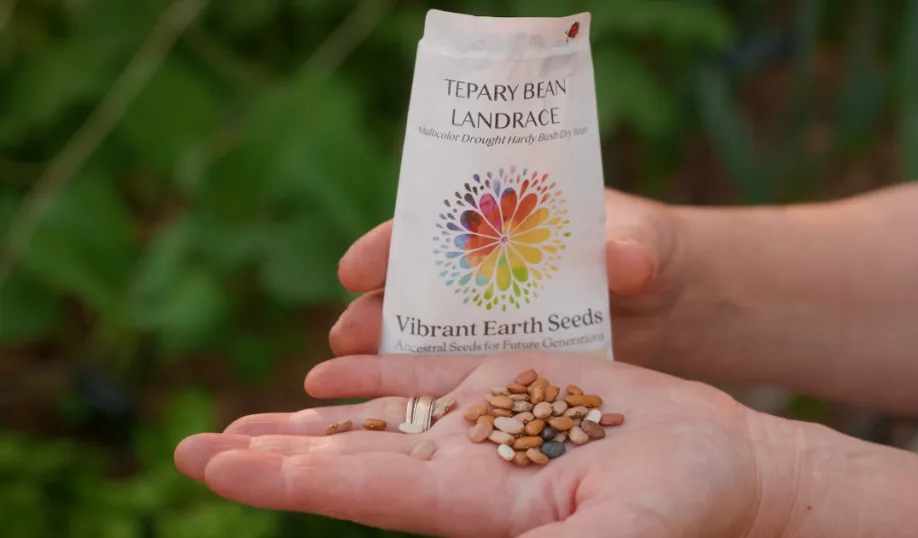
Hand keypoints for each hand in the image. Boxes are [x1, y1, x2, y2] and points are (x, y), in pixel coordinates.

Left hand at [173, 352, 789, 536]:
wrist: (722, 467)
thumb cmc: (682, 508)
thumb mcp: (613, 537)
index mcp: (475, 506)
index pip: (359, 491)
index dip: (285, 478)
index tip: (214, 463)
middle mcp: (465, 470)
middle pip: (347, 461)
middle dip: (269, 458)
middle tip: (188, 451)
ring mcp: (484, 426)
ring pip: (375, 423)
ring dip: (306, 422)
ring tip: (239, 424)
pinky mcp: (513, 384)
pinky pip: (427, 380)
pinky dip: (374, 378)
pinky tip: (326, 376)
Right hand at [331, 189, 687, 367]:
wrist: (676, 303)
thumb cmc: (652, 252)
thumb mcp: (645, 242)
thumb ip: (635, 249)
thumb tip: (625, 259)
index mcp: (501, 221)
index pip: (431, 228)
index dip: (389, 247)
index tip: (357, 267)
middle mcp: (484, 274)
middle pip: (415, 292)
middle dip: (375, 312)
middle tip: (347, 336)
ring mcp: (495, 325)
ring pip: (428, 342)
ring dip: (386, 360)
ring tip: (349, 383)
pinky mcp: (512, 372)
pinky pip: (465, 385)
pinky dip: (433, 398)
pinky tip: (401, 419)